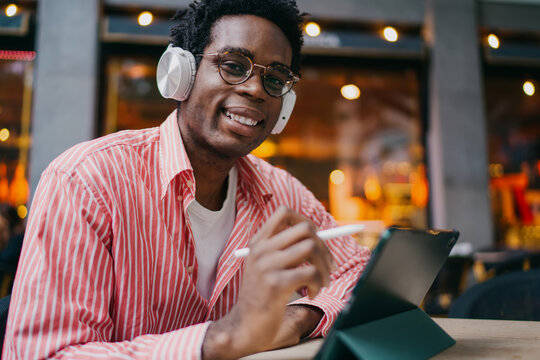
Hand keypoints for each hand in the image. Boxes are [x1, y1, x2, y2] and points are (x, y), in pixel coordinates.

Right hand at [202, 206, 332, 358]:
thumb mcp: (266, 267)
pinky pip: (311, 273)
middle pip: (304, 228)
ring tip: (322, 283)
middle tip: (328, 264)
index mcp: (258, 242)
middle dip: (323, 245)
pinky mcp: (277, 283)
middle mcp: (261, 249)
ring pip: (311, 247)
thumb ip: (286, 250)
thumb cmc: (263, 297)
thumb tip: (321, 237)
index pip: (284, 212)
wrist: (245, 327)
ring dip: (325, 267)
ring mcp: (267, 265)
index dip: (306, 220)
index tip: (316, 239)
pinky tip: (311, 294)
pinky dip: (319, 284)